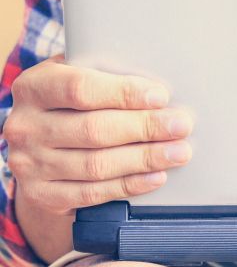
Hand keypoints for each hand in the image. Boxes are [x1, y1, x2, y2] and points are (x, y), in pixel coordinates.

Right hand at [3, 57, 193, 216]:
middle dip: (146, 127)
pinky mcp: (41, 195)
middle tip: (181, 125)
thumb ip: (108, 71)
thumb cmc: (72, 100)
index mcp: (34, 87)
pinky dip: (129, 185)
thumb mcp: (79, 73)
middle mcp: (25, 126)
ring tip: (178, 152)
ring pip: (96, 165)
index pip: (80, 89)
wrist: (36, 142)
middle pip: (94, 129)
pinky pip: (91, 193)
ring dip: (145, 159)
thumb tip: (157, 82)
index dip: (124, 93)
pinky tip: (156, 176)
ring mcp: (29, 164)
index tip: (161, 96)